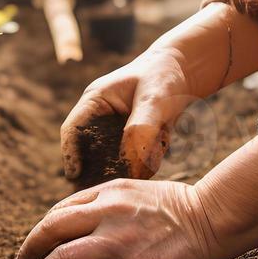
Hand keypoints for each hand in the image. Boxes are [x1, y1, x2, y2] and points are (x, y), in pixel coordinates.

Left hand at [21, 136, 257, 258]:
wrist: (212, 217)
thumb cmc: (175, 207)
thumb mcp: (132, 190)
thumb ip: (103, 202)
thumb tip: (73, 223)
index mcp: (105, 194)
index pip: (57, 213)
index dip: (39, 234)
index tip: (34, 249)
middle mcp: (106, 215)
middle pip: (48, 233)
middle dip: (27, 254)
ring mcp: (120, 244)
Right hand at [60, 4, 257, 180]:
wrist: (187, 70)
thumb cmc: (165, 76)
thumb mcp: (154, 99)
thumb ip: (141, 129)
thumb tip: (130, 162)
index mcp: (95, 101)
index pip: (72, 130)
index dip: (70, 154)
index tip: (76, 176)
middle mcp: (101, 117)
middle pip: (89, 151)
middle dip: (99, 170)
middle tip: (106, 188)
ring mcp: (117, 130)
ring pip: (113, 159)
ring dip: (129, 165)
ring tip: (146, 160)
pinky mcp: (133, 140)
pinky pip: (134, 159)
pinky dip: (147, 160)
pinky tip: (163, 147)